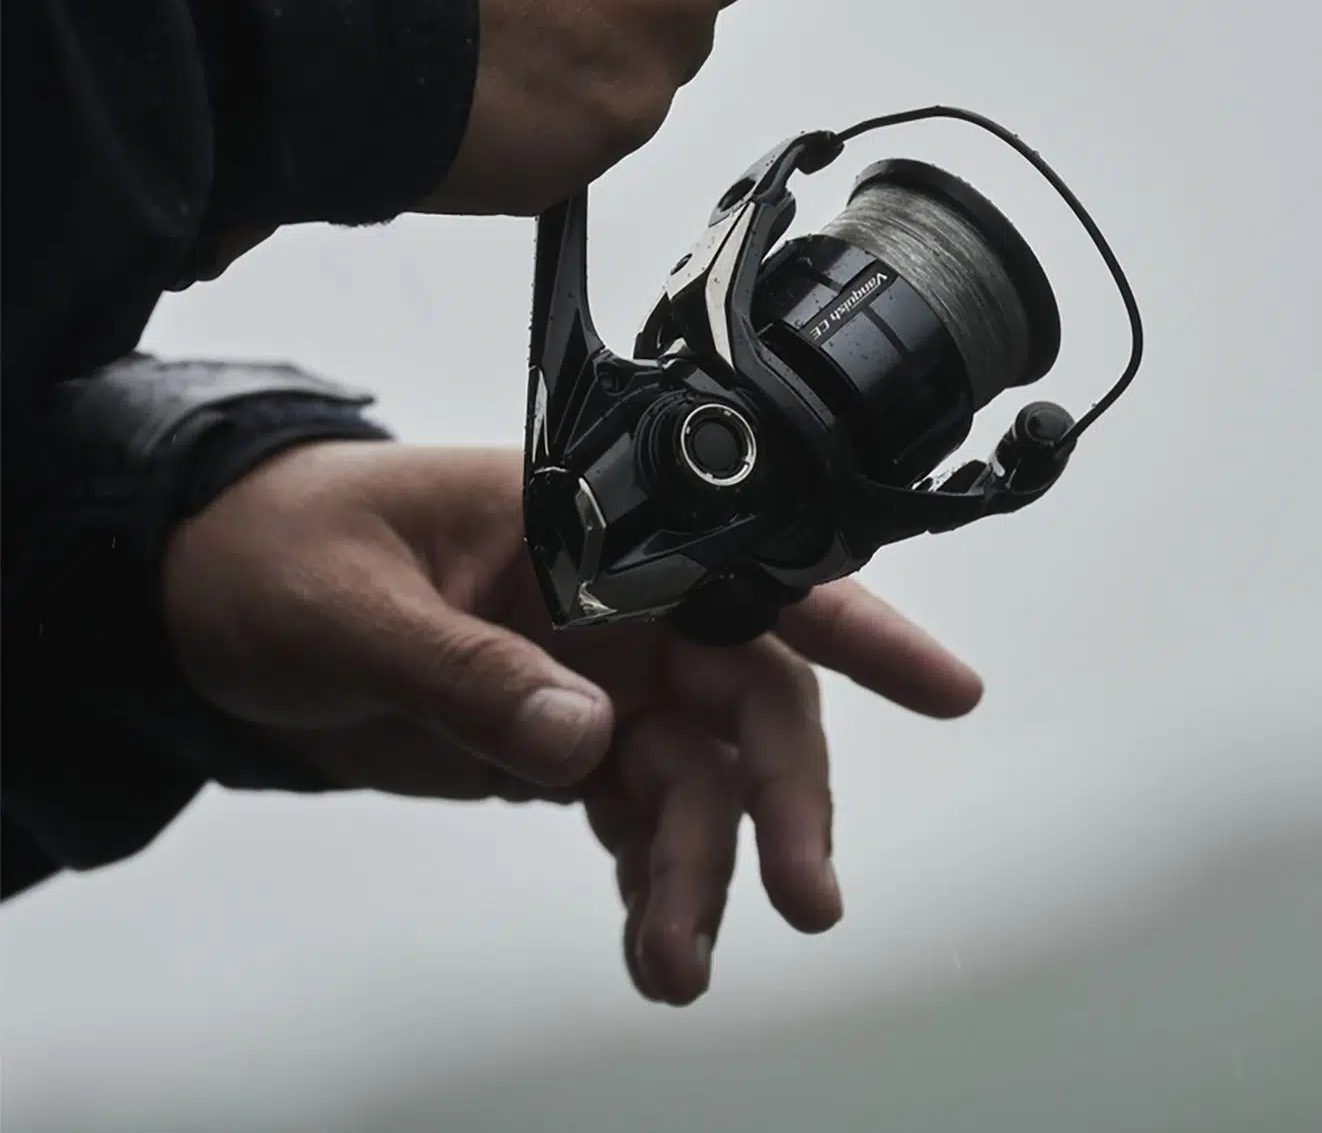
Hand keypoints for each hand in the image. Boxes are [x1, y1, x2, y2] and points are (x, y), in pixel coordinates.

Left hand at [162, 442, 981, 1004]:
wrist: (210, 599)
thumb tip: (578, 743)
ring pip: (695, 774)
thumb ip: (468, 671)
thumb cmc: (280, 553)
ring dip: (701, 866)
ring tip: (676, 962)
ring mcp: (592, 671)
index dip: (852, 621)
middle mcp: (611, 598)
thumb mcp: (354, 608)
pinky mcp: (557, 735)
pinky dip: (651, 875)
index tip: (940, 686)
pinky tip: (652, 935)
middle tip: (800, 892)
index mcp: (586, 529)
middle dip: (782, 795)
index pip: (739, 565)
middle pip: (743, 694)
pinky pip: (635, 809)